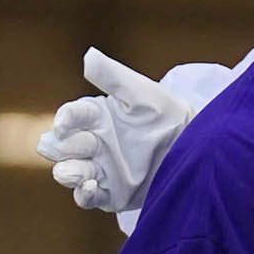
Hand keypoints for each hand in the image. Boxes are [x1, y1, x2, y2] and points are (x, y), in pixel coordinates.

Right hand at [37, 49, 189, 214]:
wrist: (194, 149)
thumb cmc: (168, 115)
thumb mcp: (142, 94)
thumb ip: (114, 77)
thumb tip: (89, 56)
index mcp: (94, 117)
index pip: (70, 117)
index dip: (65, 120)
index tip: (65, 124)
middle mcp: (92, 143)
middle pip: (58, 147)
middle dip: (59, 147)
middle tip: (77, 145)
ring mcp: (99, 169)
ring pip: (68, 172)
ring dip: (67, 172)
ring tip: (75, 172)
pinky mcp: (110, 193)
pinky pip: (87, 197)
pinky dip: (84, 194)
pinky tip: (90, 186)